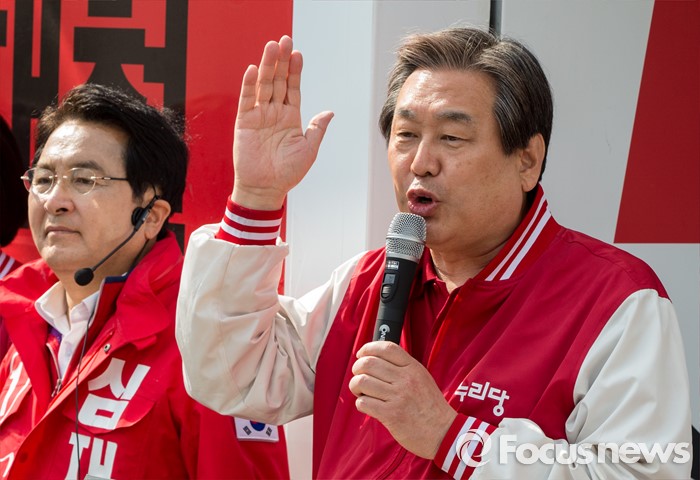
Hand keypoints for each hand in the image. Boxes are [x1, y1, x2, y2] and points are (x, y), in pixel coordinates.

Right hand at [232, 35, 333, 209]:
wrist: (265, 189)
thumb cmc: (288, 173)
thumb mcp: (308, 150)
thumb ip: (317, 129)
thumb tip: (330, 112)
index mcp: (291, 117)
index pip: (293, 88)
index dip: (295, 72)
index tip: (298, 54)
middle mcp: (275, 112)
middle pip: (278, 81)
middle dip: (281, 61)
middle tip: (284, 40)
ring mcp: (259, 116)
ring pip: (263, 86)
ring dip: (267, 66)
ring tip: (271, 48)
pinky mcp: (245, 123)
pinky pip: (247, 100)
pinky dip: (249, 85)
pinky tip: (253, 70)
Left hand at [349, 341, 457, 458]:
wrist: (443, 433)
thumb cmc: (430, 406)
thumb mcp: (422, 378)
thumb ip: (403, 367)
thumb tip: (377, 359)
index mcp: (413, 368)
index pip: (386, 348)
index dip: (368, 348)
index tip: (361, 354)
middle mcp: (405, 379)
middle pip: (369, 363)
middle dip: (357, 368)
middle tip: (358, 375)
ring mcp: (398, 397)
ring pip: (362, 382)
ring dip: (356, 386)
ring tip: (361, 392)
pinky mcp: (390, 414)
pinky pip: (363, 402)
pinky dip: (361, 402)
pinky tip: (368, 405)